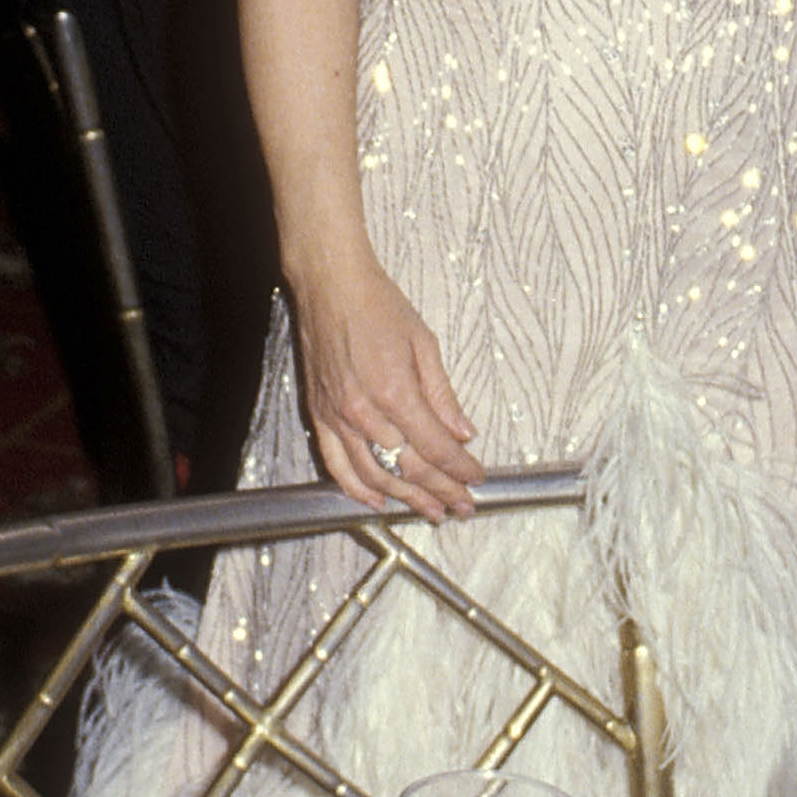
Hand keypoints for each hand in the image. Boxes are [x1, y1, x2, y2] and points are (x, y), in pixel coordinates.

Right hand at [289, 253, 481, 521]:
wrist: (330, 284)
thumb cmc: (377, 305)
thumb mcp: (424, 342)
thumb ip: (442, 394)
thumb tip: (463, 432)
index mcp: (396, 392)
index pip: (436, 448)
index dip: (460, 469)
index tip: (477, 479)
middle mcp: (365, 412)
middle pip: (409, 468)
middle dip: (440, 491)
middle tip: (462, 506)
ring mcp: (339, 417)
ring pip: (375, 475)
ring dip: (405, 499)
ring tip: (429, 511)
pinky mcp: (319, 415)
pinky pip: (336, 464)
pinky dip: (356, 488)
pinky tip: (376, 500)